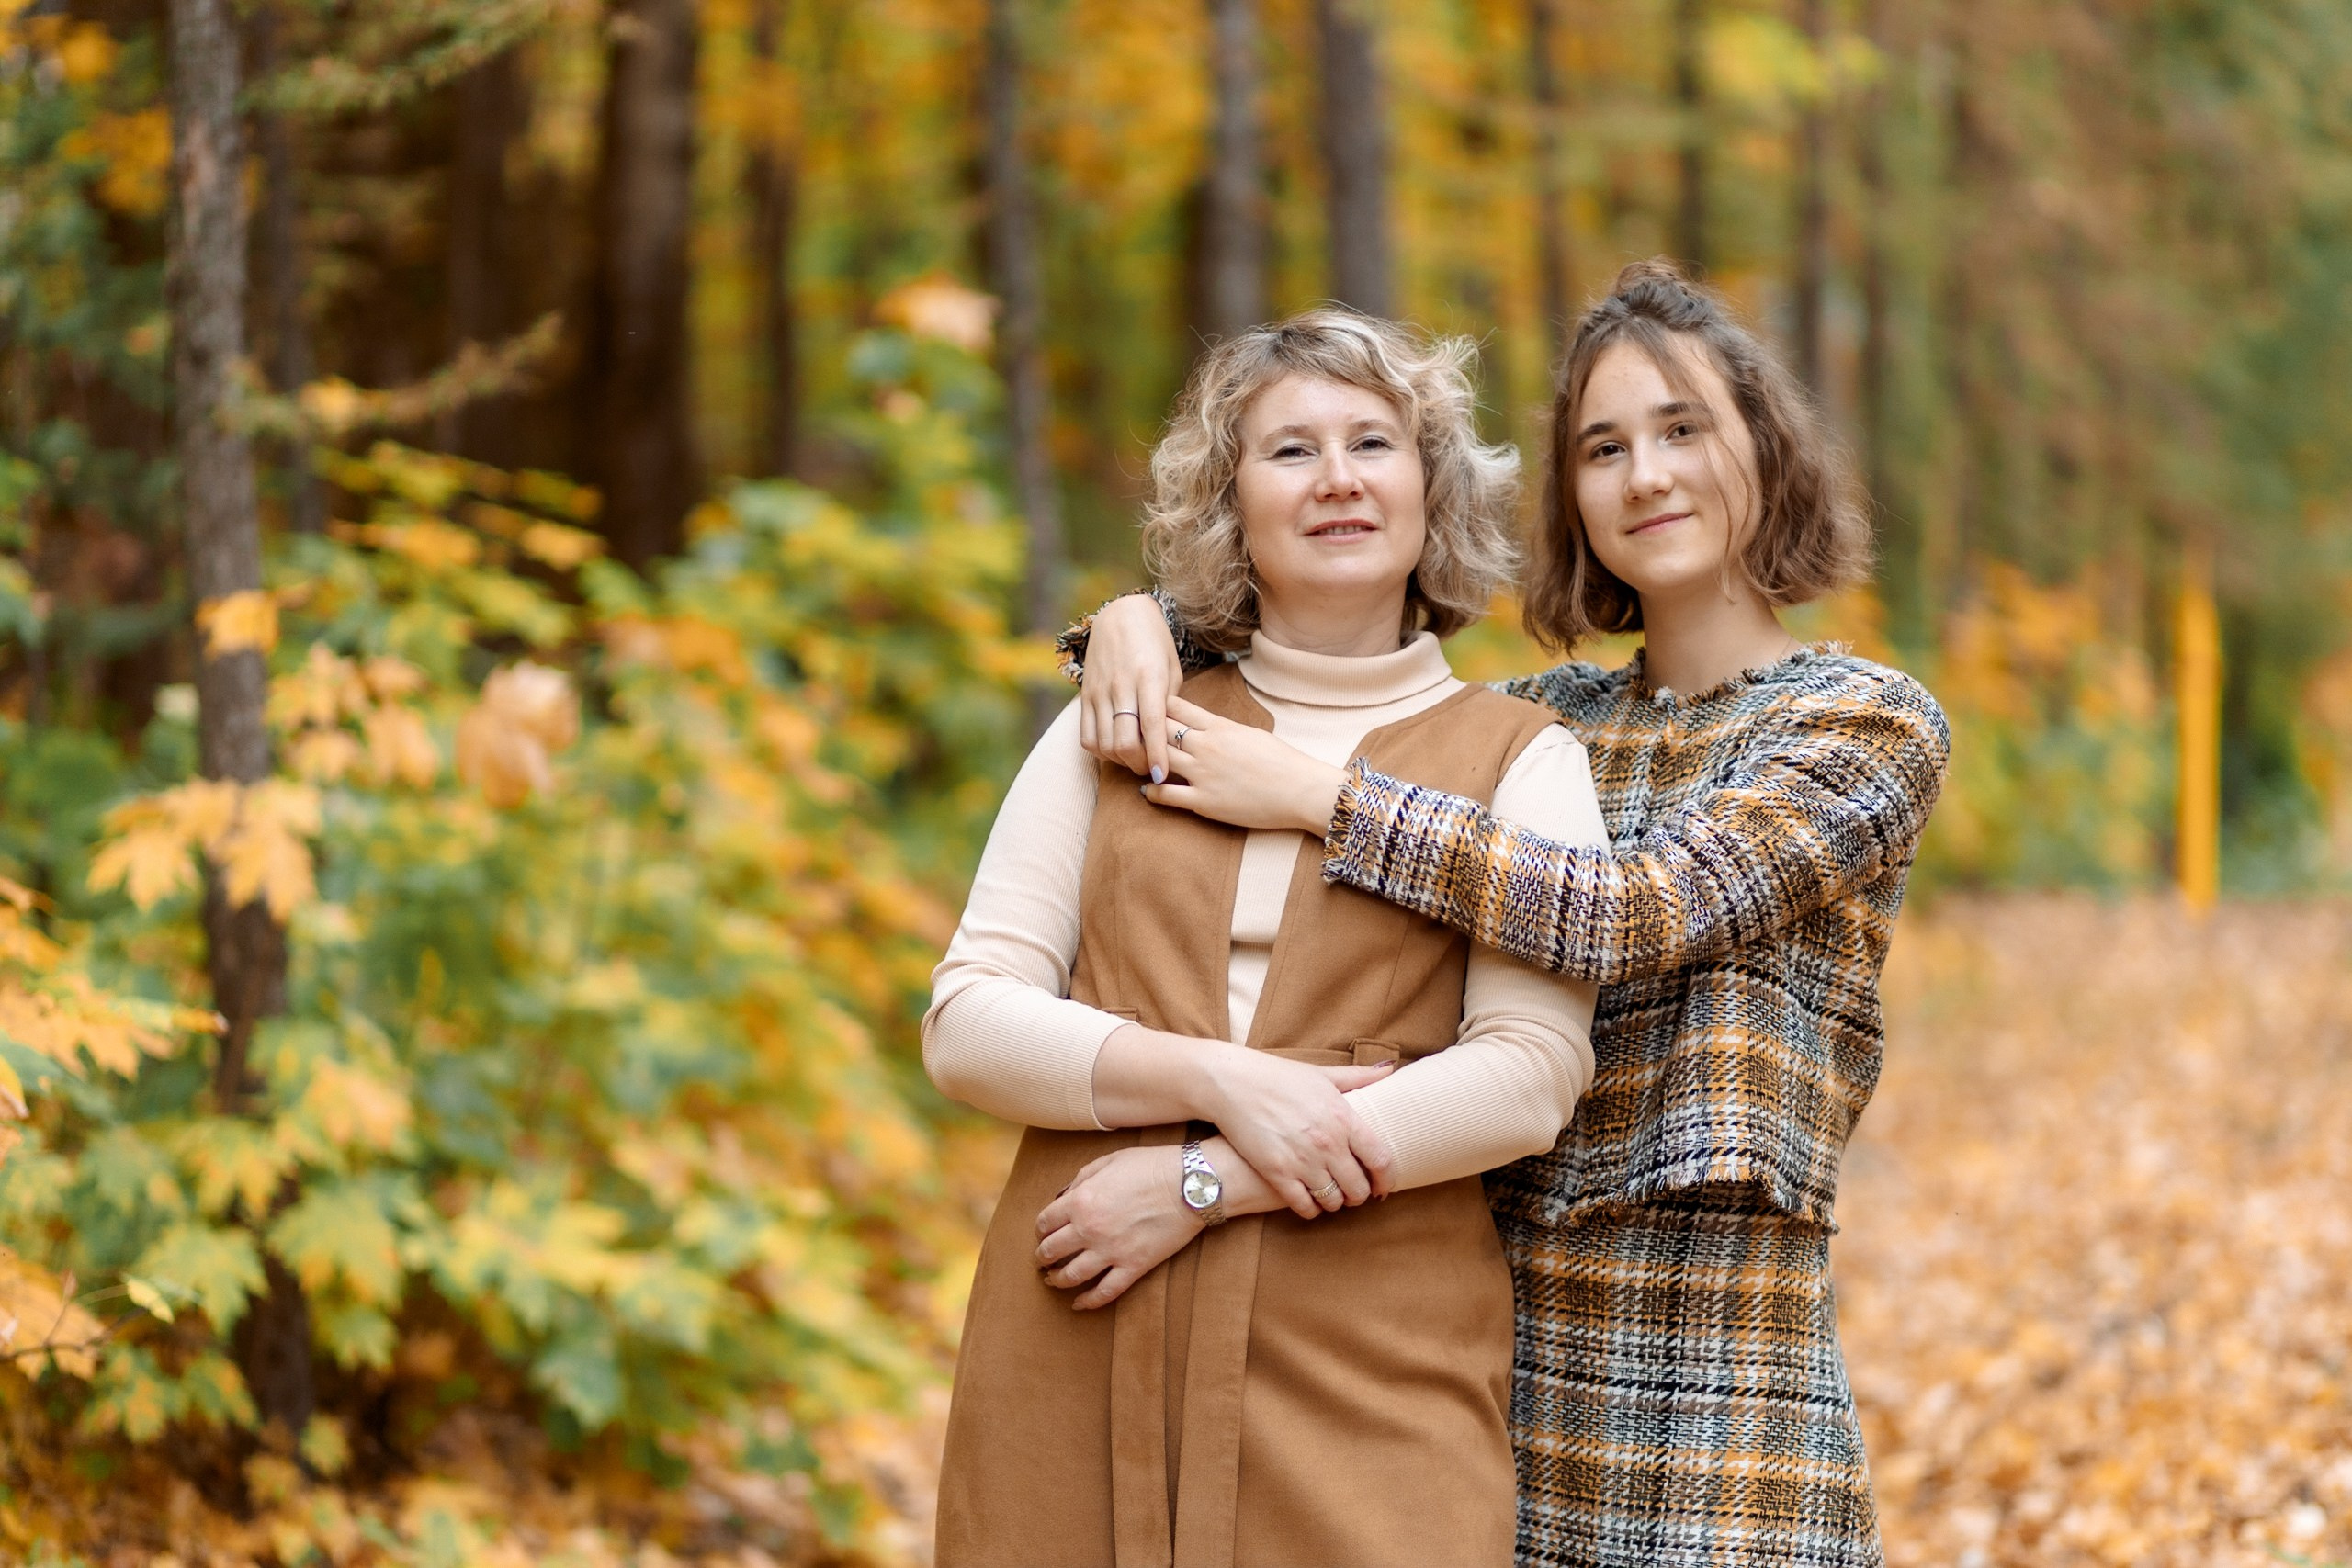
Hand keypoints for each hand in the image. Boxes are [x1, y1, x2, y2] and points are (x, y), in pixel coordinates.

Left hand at [1035, 1145, 1204, 1309]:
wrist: (1189, 1185)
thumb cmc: (1149, 1166)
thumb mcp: (1108, 1161)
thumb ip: (1081, 1179)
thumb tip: (1064, 1196)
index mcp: (1080, 1201)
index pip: (1045, 1222)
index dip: (1040, 1230)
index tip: (1043, 1233)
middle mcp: (1089, 1229)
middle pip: (1052, 1251)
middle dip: (1042, 1257)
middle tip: (1042, 1260)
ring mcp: (1111, 1251)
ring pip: (1072, 1276)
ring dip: (1057, 1280)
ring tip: (1052, 1280)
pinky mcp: (1133, 1267)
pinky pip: (1105, 1292)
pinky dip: (1088, 1301)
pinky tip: (1078, 1304)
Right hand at [1076, 594, 1184, 781]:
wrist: (1120, 616)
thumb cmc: (1155, 644)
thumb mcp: (1171, 668)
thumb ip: (1169, 704)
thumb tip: (1168, 740)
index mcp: (1148, 676)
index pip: (1151, 725)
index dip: (1156, 755)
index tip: (1161, 777)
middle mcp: (1121, 685)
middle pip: (1124, 742)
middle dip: (1139, 765)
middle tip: (1152, 769)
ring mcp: (1099, 691)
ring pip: (1104, 744)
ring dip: (1121, 761)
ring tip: (1136, 759)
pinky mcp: (1085, 696)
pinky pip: (1087, 736)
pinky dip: (1101, 752)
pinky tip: (1116, 748)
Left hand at [1140, 697, 1347, 835]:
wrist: (1300, 790)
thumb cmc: (1281, 761)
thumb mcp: (1250, 733)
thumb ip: (1222, 729)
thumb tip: (1204, 726)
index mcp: (1219, 726)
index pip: (1175, 707)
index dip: (1155, 707)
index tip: (1146, 710)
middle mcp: (1206, 746)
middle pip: (1159, 730)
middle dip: (1143, 731)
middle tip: (1130, 734)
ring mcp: (1203, 774)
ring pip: (1157, 759)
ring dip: (1144, 760)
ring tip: (1136, 762)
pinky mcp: (1204, 801)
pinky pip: (1165, 795)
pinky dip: (1151, 791)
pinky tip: (1147, 790)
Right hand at [1200, 1047, 1396, 1217]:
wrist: (1232, 1083)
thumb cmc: (1278, 1077)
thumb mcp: (1321, 1074)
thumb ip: (1358, 1077)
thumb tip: (1390, 1068)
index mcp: (1343, 1117)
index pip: (1381, 1160)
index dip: (1387, 1179)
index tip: (1383, 1185)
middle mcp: (1327, 1143)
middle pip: (1358, 1188)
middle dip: (1360, 1195)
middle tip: (1354, 1192)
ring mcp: (1302, 1160)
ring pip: (1333, 1201)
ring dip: (1335, 1203)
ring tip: (1331, 1196)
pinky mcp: (1277, 1174)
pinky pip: (1305, 1207)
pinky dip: (1311, 1209)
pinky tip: (1309, 1202)